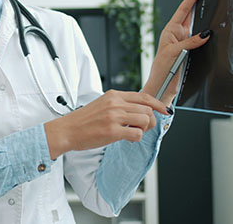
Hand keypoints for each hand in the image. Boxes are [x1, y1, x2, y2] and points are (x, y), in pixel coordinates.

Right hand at [43, 89, 169, 158]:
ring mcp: (114, 116)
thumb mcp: (102, 104)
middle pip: (147, 109)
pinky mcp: (112, 130)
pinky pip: (137, 133)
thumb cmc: (83, 120)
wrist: (67, 130)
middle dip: (150, 121)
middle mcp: (115, 103)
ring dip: (143, 129)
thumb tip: (139, 110)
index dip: (157, 104)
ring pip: (145, 120)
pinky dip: (136, 137)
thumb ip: (119, 104)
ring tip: (132, 131)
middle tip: (142, 127)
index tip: (164, 110)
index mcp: (113, 95)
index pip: (144, 96)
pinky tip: (126, 138)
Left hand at [142, 0, 210, 104]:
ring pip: (198, 28)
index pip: (183, 11)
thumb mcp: (175, 53)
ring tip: (215, 7)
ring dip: (205, 20)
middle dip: (200, 4)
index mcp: (170, 31)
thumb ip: (190, 42)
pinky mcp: (191, 52)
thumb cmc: (162, 70)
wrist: (163, 88)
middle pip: (191, 16)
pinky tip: (215, 32)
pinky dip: (208, 35)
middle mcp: (178, 35)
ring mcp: (185, 43)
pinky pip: (202, 40)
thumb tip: (206, 33)